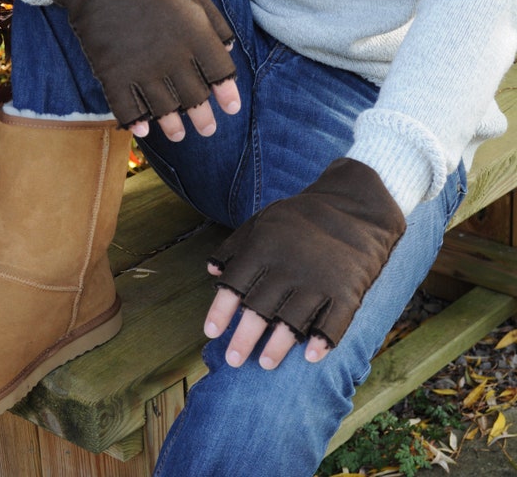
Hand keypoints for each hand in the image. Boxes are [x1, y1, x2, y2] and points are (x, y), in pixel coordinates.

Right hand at [49, 0, 239, 138]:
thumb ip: (214, 23)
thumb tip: (230, 50)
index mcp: (196, 34)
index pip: (220, 73)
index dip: (227, 93)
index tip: (231, 109)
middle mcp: (173, 57)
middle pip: (195, 99)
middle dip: (203, 118)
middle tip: (207, 129)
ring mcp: (143, 68)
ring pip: (164, 110)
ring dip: (172, 126)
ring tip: (178, 134)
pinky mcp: (114, 74)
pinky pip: (128, 109)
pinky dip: (136, 122)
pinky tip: (143, 130)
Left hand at [204, 158, 405, 368]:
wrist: (356, 205)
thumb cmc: (302, 216)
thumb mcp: (263, 220)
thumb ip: (234, 245)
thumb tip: (211, 272)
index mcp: (265, 246)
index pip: (235, 283)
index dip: (220, 310)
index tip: (211, 333)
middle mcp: (289, 265)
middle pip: (259, 308)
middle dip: (243, 338)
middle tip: (233, 360)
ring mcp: (319, 279)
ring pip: (292, 322)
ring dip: (277, 346)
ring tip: (265, 364)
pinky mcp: (348, 290)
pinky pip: (334, 322)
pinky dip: (322, 341)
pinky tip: (310, 357)